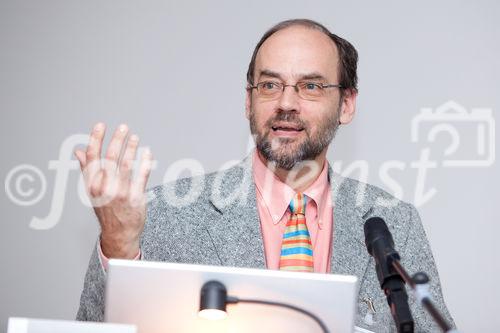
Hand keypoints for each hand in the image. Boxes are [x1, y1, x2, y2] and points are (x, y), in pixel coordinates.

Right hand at [74, 123, 152, 258]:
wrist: (119, 234)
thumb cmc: (106, 209)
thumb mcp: (93, 191)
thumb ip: (87, 169)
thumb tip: (78, 151)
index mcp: (92, 184)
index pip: (92, 157)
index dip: (95, 139)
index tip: (101, 125)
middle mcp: (105, 188)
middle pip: (110, 158)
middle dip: (117, 140)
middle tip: (124, 127)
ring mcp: (121, 192)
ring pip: (126, 164)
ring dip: (131, 148)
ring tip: (135, 137)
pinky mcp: (136, 197)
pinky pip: (142, 175)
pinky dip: (145, 162)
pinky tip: (147, 152)